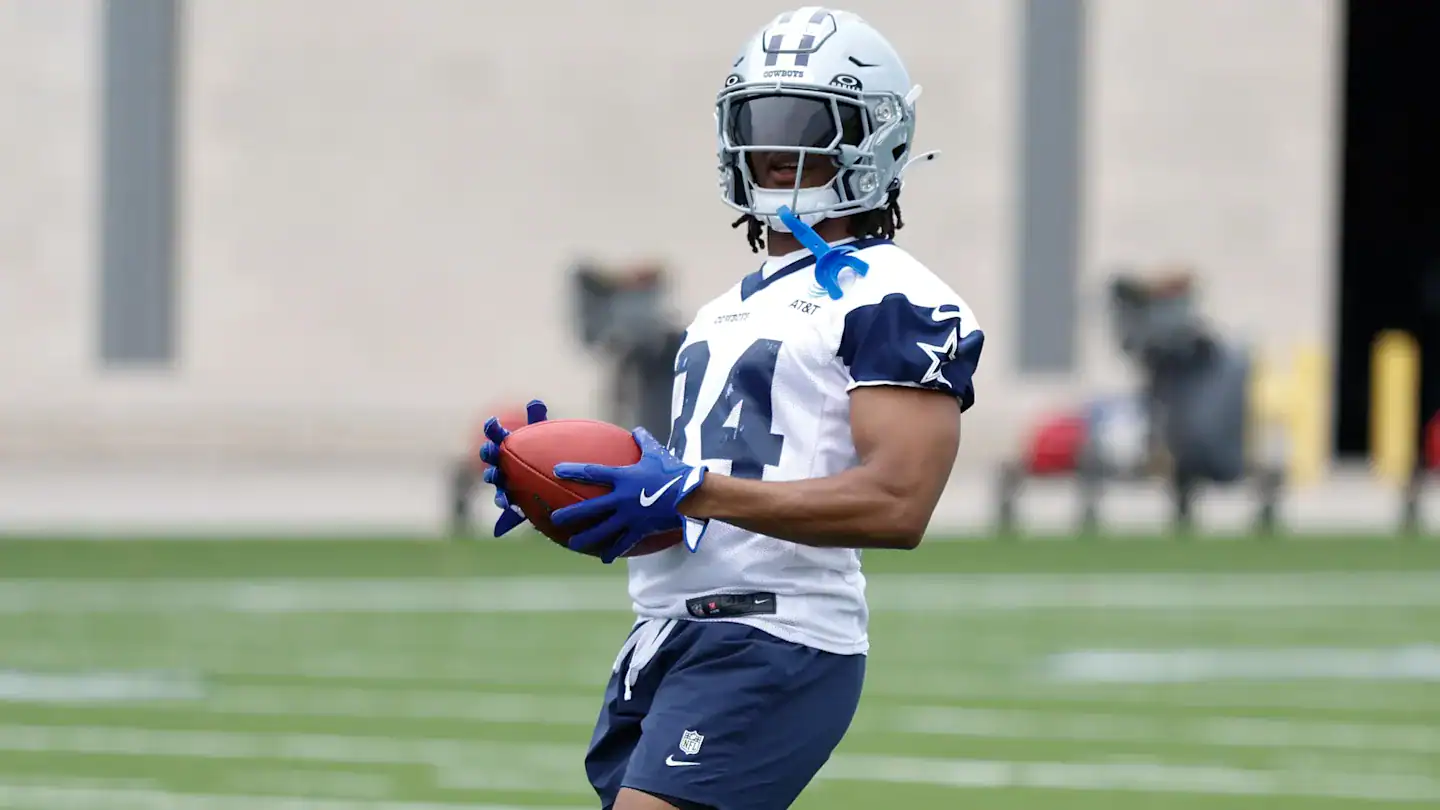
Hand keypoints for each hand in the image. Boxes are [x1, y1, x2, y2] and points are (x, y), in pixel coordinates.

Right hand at [478, 399, 547, 535]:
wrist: (549, 477)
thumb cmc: (541, 449)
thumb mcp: (541, 434)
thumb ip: (537, 419)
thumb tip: (535, 402)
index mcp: (506, 443)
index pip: (496, 433)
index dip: (492, 428)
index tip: (493, 422)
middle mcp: (500, 460)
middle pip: (489, 455)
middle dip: (487, 451)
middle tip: (489, 448)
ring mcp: (502, 478)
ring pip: (492, 476)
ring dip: (490, 475)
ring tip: (493, 474)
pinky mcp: (507, 495)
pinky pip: (502, 498)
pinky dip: (501, 500)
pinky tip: (506, 503)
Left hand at [551, 427, 705, 562]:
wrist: (690, 495)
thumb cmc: (673, 472)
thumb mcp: (657, 453)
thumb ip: (643, 441)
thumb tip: (637, 430)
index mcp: (623, 477)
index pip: (592, 472)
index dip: (573, 471)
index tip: (557, 471)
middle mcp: (621, 498)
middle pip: (590, 508)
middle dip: (571, 514)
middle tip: (555, 519)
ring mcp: (629, 516)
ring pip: (602, 530)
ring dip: (586, 538)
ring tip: (572, 544)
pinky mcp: (639, 529)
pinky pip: (624, 543)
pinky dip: (613, 551)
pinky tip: (604, 559)